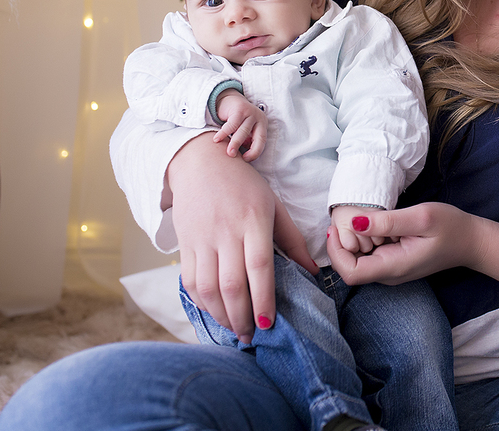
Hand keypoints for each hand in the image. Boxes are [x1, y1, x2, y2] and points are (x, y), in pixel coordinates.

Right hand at [167, 132, 316, 343]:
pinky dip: (202, 302)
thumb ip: (292, 239)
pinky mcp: (185, 243)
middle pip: (231, 284)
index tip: (268, 324)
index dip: (262, 299)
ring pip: (208, 288)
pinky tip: (215, 312)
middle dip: (242, 317)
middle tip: (251, 337)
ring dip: (221, 315)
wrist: (200, 162)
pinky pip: (190, 280)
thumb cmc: (245, 184)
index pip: (258, 267)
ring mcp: (202, 239)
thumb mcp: (274, 205)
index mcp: (253, 221)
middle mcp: (226, 231)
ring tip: (235, 329)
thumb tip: (313, 271)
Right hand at [212, 91, 265, 161]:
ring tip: (227, 152)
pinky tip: (216, 140)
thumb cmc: (237, 121)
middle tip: (234, 156)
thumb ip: (246, 142)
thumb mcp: (244, 131)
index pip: (262, 140)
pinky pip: (232, 124)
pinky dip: (224, 133)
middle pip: (254, 136)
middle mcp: (259, 118)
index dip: (255, 151)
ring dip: (235, 143)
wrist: (228, 100)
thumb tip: (244, 158)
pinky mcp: (240, 109)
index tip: (246, 160)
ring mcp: (250, 112)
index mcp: (262, 125)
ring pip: (243, 130)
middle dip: (245, 148)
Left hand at [326, 202, 498, 285]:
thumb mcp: (421, 218)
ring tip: (365, 218)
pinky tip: (376, 224)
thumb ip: (388, 222)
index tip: (337, 228)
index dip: (336, 253)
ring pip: (358, 261)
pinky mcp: (394, 263)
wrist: (471, 241)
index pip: (350, 273)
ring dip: (354, 241)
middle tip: (350, 217)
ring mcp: (391, 271)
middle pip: (350, 268)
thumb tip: (354, 222)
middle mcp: (389, 275)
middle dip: (343, 244)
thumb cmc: (450, 227)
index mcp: (393, 267)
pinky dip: (365, 240)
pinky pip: (370, 256)